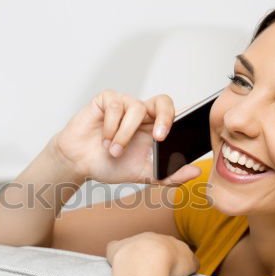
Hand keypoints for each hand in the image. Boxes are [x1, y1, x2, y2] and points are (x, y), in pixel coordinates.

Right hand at [49, 90, 202, 185]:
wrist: (79, 164)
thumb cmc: (110, 165)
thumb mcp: (143, 174)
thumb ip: (169, 175)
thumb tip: (195, 172)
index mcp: (155, 128)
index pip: (176, 114)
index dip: (188, 115)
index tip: (194, 126)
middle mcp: (142, 114)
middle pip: (164, 101)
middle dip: (165, 118)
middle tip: (159, 138)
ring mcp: (124, 104)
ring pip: (136, 109)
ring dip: (125, 135)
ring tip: (114, 151)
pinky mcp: (106, 99)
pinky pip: (115, 106)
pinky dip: (110, 127)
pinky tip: (103, 140)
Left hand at [105, 232, 199, 275]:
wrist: (148, 258)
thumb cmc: (171, 263)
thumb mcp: (191, 264)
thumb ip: (192, 262)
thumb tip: (192, 264)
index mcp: (168, 241)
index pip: (170, 248)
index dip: (170, 260)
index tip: (168, 272)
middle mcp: (150, 237)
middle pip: (151, 246)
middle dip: (152, 258)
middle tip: (153, 275)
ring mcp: (132, 241)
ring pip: (133, 247)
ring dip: (134, 259)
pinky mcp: (116, 248)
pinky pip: (114, 249)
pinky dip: (115, 256)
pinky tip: (117, 266)